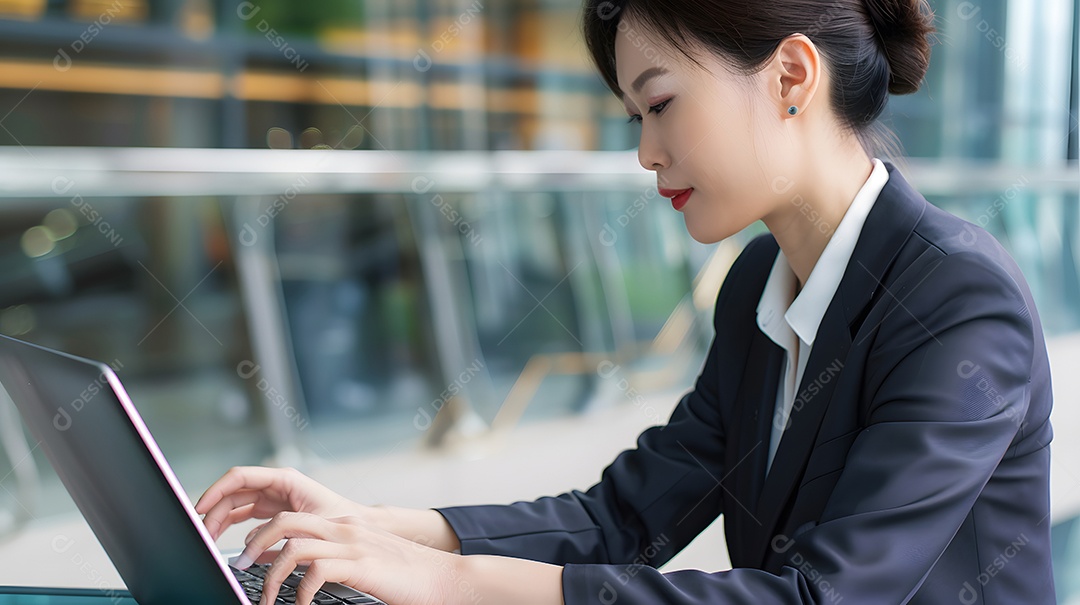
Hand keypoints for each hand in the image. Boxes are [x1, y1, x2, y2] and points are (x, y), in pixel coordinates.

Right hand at [195, 466, 364, 540]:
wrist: (358, 528)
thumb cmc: (341, 519)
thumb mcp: (307, 524)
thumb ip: (277, 532)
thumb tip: (247, 545)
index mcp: (284, 479)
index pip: (240, 477)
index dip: (215, 491)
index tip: (199, 508)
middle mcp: (276, 485)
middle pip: (233, 493)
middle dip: (214, 512)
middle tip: (203, 534)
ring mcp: (274, 498)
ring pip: (237, 506)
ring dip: (220, 522)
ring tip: (210, 541)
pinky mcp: (274, 512)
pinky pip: (246, 518)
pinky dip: (234, 530)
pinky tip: (232, 545)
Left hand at [237, 512, 461, 604]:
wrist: (445, 578)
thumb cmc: (405, 576)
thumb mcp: (365, 559)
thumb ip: (336, 558)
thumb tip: (303, 574)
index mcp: (344, 524)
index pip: (292, 519)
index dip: (263, 536)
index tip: (248, 558)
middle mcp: (345, 528)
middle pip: (285, 522)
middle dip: (255, 545)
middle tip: (241, 569)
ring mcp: (353, 545)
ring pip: (294, 548)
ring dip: (272, 576)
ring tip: (268, 598)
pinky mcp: (362, 565)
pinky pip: (317, 573)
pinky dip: (301, 593)